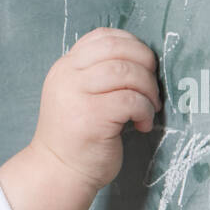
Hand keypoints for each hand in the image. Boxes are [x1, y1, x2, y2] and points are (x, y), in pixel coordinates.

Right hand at [31, 27, 161, 189]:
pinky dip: (145, 110)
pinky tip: (141, 124)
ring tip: (150, 106)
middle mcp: (67, 77)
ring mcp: (77, 95)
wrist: (58, 173)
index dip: (130, 43)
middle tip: (151, 84)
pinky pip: (131, 100)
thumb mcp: (77, 96)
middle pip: (116, 49)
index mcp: (64, 68)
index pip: (101, 37)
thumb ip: (96, 74)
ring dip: (148, 88)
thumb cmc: (75, 138)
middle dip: (144, 62)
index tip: (142, 63)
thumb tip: (139, 59)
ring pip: (126, 71)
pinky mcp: (92, 116)